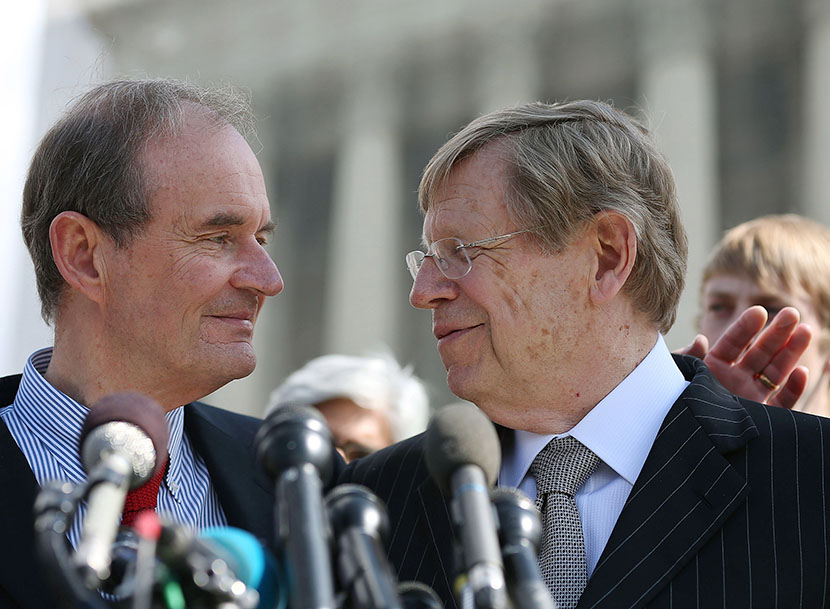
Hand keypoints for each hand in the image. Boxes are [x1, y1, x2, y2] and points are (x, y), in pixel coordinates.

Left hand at [678, 306, 811, 408]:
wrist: (683, 448)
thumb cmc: (671, 410)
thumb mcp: (674, 381)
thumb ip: (686, 360)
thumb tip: (701, 340)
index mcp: (711, 368)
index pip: (732, 343)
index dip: (746, 327)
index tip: (759, 311)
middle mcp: (733, 381)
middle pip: (759, 352)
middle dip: (776, 332)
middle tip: (792, 312)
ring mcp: (749, 398)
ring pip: (775, 372)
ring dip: (791, 352)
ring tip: (806, 330)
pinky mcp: (760, 419)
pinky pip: (782, 404)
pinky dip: (793, 389)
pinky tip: (802, 372)